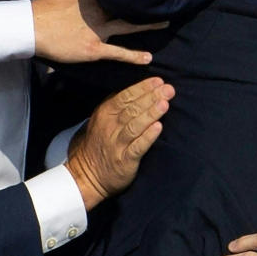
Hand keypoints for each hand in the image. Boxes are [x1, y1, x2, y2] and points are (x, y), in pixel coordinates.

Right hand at [32, 0, 164, 65]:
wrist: (31, 26)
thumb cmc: (46, 7)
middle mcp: (100, 11)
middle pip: (128, 6)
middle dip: (146, 3)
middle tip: (166, 0)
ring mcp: (99, 30)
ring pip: (128, 27)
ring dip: (148, 25)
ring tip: (166, 23)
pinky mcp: (95, 48)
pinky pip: (117, 52)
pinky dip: (133, 56)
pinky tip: (148, 59)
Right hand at [65, 76, 174, 210]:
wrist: (87, 174)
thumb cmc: (100, 142)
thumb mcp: (102, 119)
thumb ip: (116, 104)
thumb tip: (138, 87)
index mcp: (105, 113)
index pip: (125, 96)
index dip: (142, 88)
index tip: (158, 81)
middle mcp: (110, 127)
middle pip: (132, 109)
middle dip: (151, 97)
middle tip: (169, 89)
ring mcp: (117, 144)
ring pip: (135, 126)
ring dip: (151, 114)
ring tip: (165, 104)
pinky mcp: (125, 160)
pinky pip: (137, 147)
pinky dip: (148, 137)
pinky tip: (158, 128)